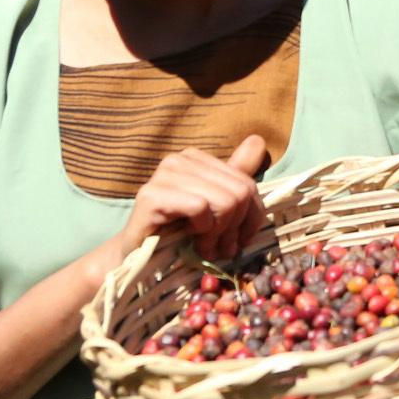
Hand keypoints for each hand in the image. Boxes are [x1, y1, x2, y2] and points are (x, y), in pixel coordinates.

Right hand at [94, 135, 268, 271]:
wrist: (140, 257)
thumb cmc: (180, 233)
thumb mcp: (217, 206)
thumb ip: (237, 176)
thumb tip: (258, 140)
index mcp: (196, 158)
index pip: (247, 184)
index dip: (251, 218)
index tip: (238, 240)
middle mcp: (179, 159)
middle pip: (239, 193)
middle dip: (234, 229)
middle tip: (220, 248)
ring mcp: (163, 174)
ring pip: (224, 201)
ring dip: (217, 235)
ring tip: (204, 247)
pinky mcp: (151, 195)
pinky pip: (200, 208)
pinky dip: (201, 230)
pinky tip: (188, 238)